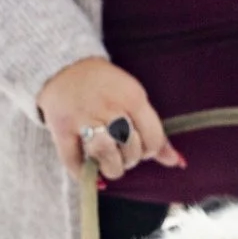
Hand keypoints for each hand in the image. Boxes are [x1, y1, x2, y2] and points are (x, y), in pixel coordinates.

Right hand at [36, 57, 184, 181]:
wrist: (66, 66)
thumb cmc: (106, 86)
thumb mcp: (135, 99)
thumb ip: (154, 131)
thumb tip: (177, 161)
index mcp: (132, 97)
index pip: (153, 138)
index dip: (151, 151)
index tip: (143, 149)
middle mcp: (109, 106)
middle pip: (130, 147)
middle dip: (131, 159)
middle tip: (124, 155)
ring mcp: (83, 117)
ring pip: (105, 153)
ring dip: (111, 167)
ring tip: (110, 164)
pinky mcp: (60, 127)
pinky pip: (73, 160)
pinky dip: (83, 172)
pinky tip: (90, 171)